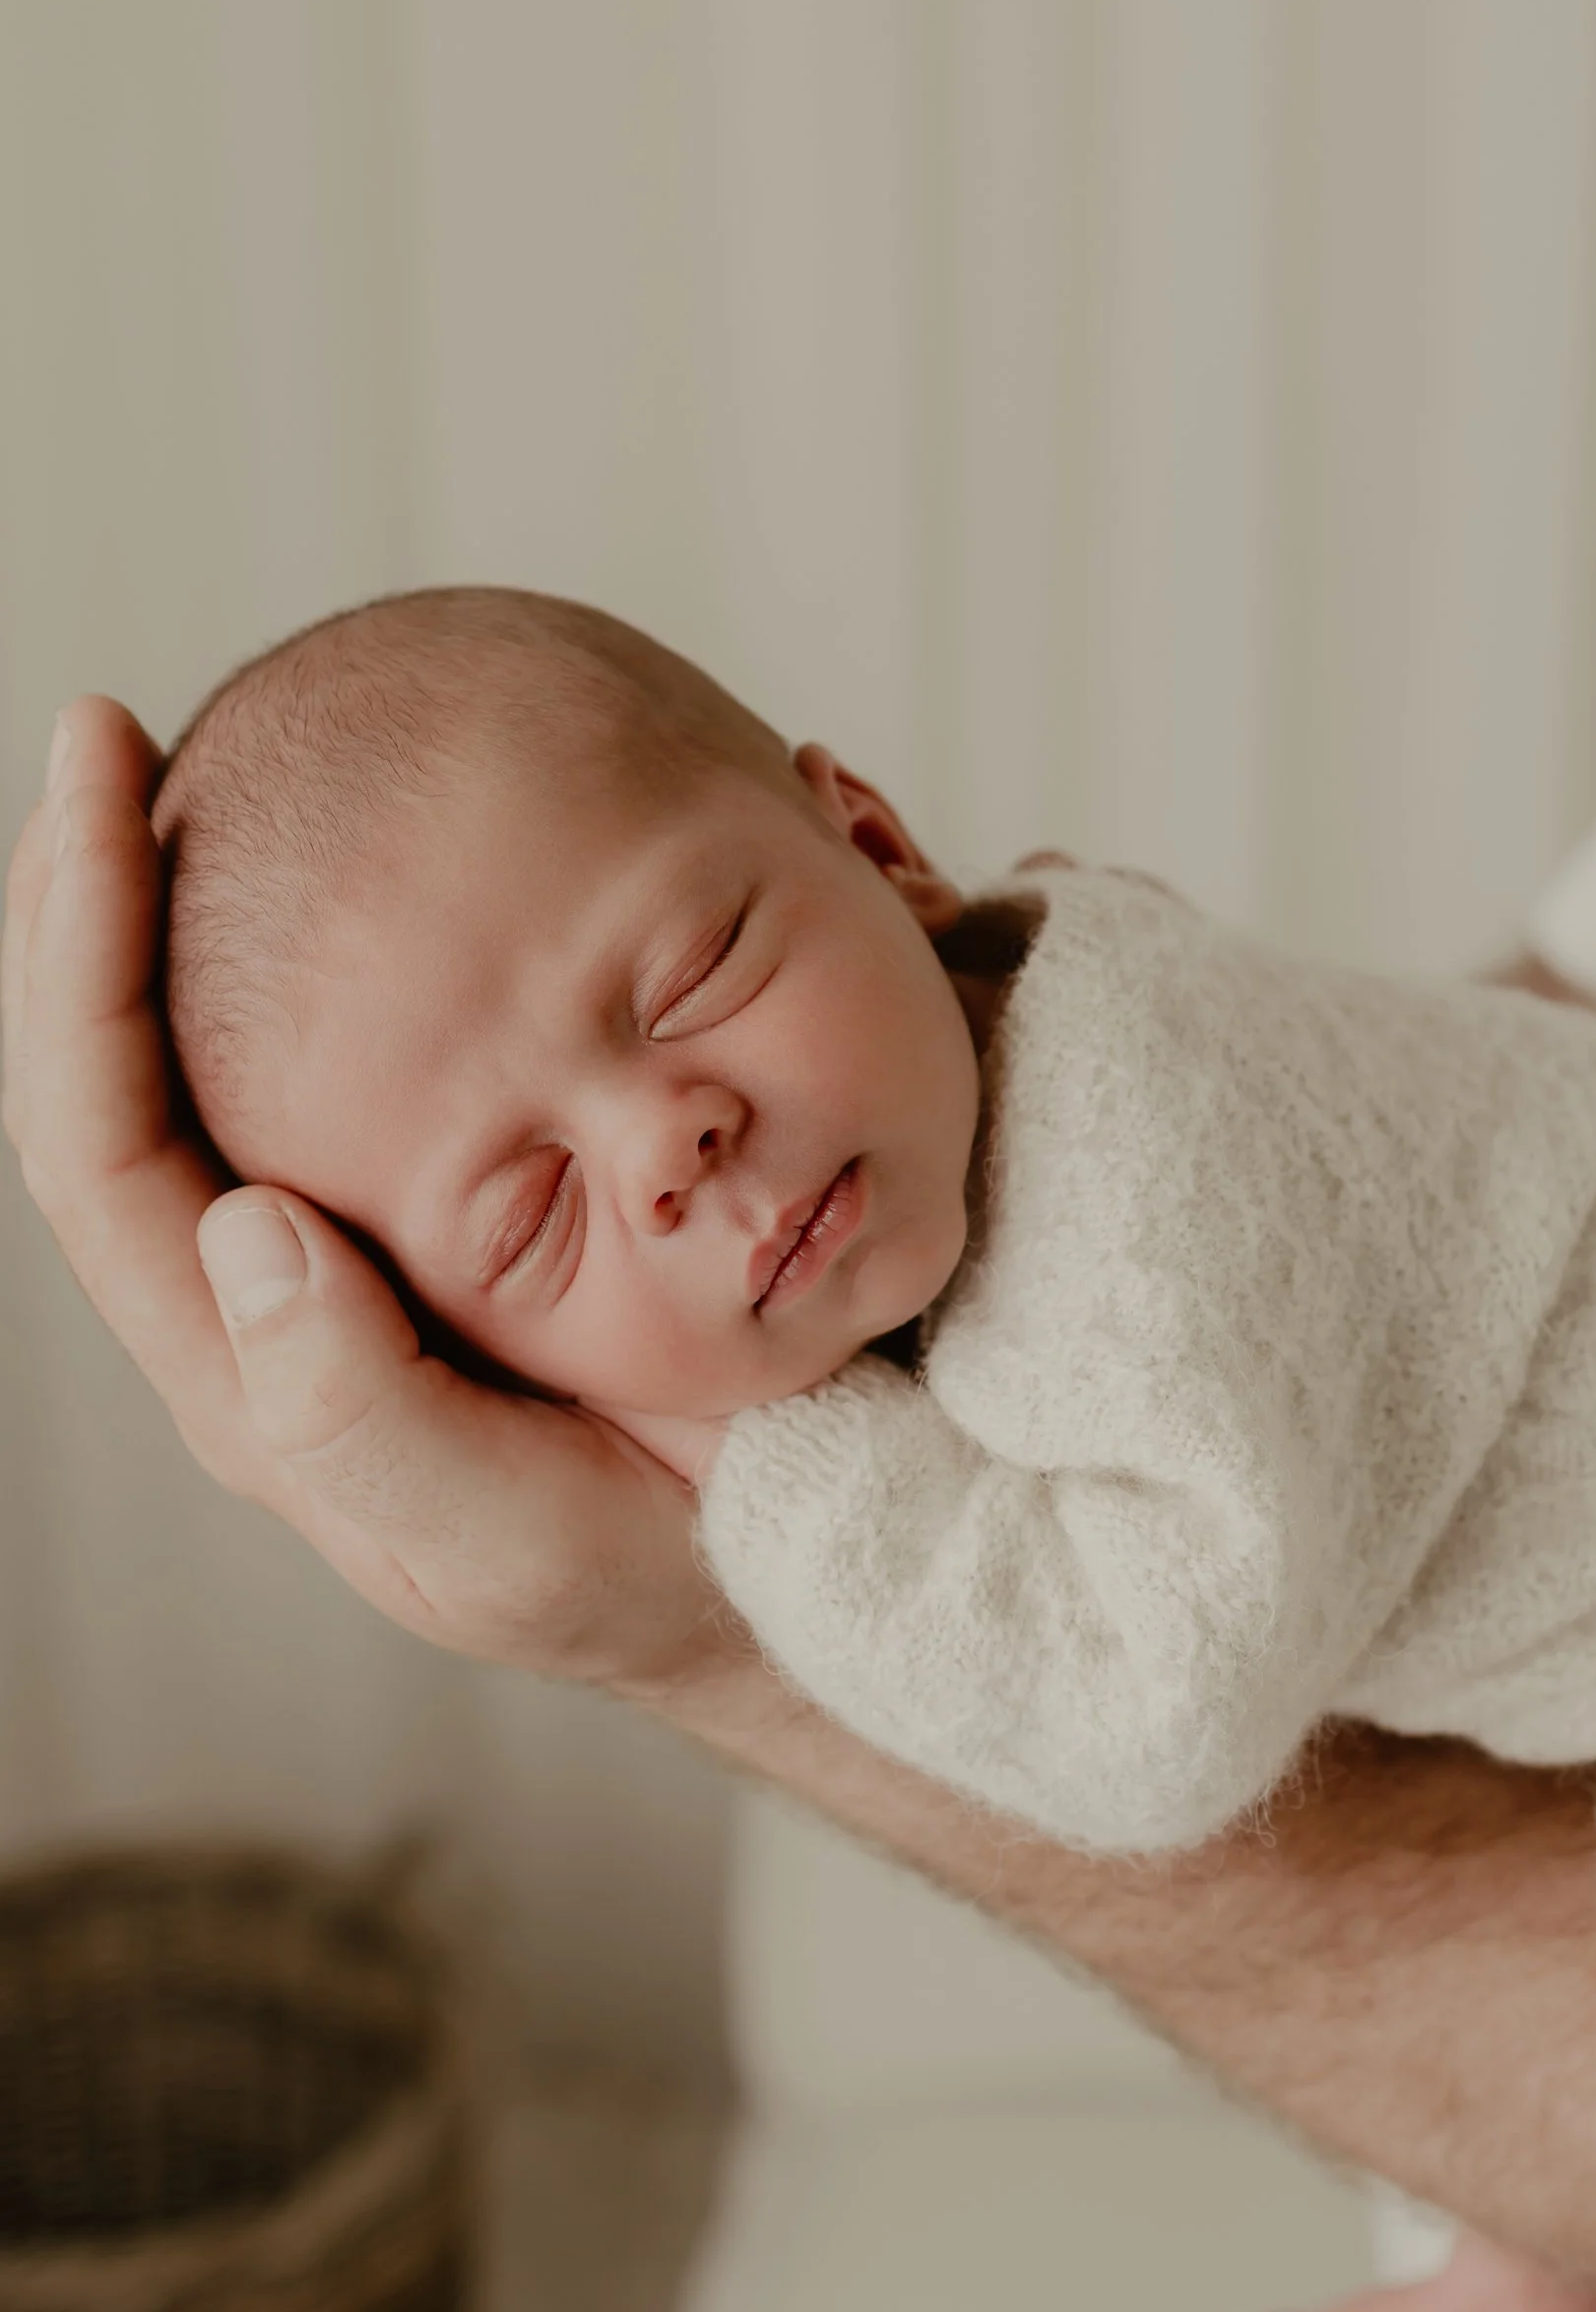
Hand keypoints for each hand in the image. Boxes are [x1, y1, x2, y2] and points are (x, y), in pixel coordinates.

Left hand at [3, 701, 730, 1695]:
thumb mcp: (513, 1537)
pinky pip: (334, 1060)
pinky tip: (351, 853)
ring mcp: (350, 1250)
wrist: (806, 1572)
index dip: (69, 964)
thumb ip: (363, 1416)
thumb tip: (240, 1227)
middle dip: (85, 899)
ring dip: (176, 908)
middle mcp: (270, 1298)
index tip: (98, 791)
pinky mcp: (447, 1208)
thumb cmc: (656, 1576)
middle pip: (111, 1075)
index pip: (99, 1142)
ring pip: (203, 1058)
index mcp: (257, 1372)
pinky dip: (313, 944)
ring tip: (179, 763)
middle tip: (102, 735)